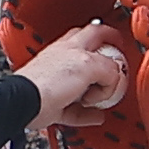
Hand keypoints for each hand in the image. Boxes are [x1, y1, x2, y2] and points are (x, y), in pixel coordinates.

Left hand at [16, 12, 130, 129]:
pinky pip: (76, 110)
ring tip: (103, 98)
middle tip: (115, 75)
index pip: (95, 32)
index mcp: (72, 45)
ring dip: (97, 93)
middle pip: (91, 58)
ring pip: (84, 86)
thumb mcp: (89, 66)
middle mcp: (64, 61)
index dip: (111, 34)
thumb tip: (115, 76)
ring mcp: (58, 83)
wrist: (27, 103)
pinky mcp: (54, 104)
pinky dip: (88, 114)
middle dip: (105, 66)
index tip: (121, 43)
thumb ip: (108, 68)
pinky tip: (96, 116)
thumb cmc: (48, 80)